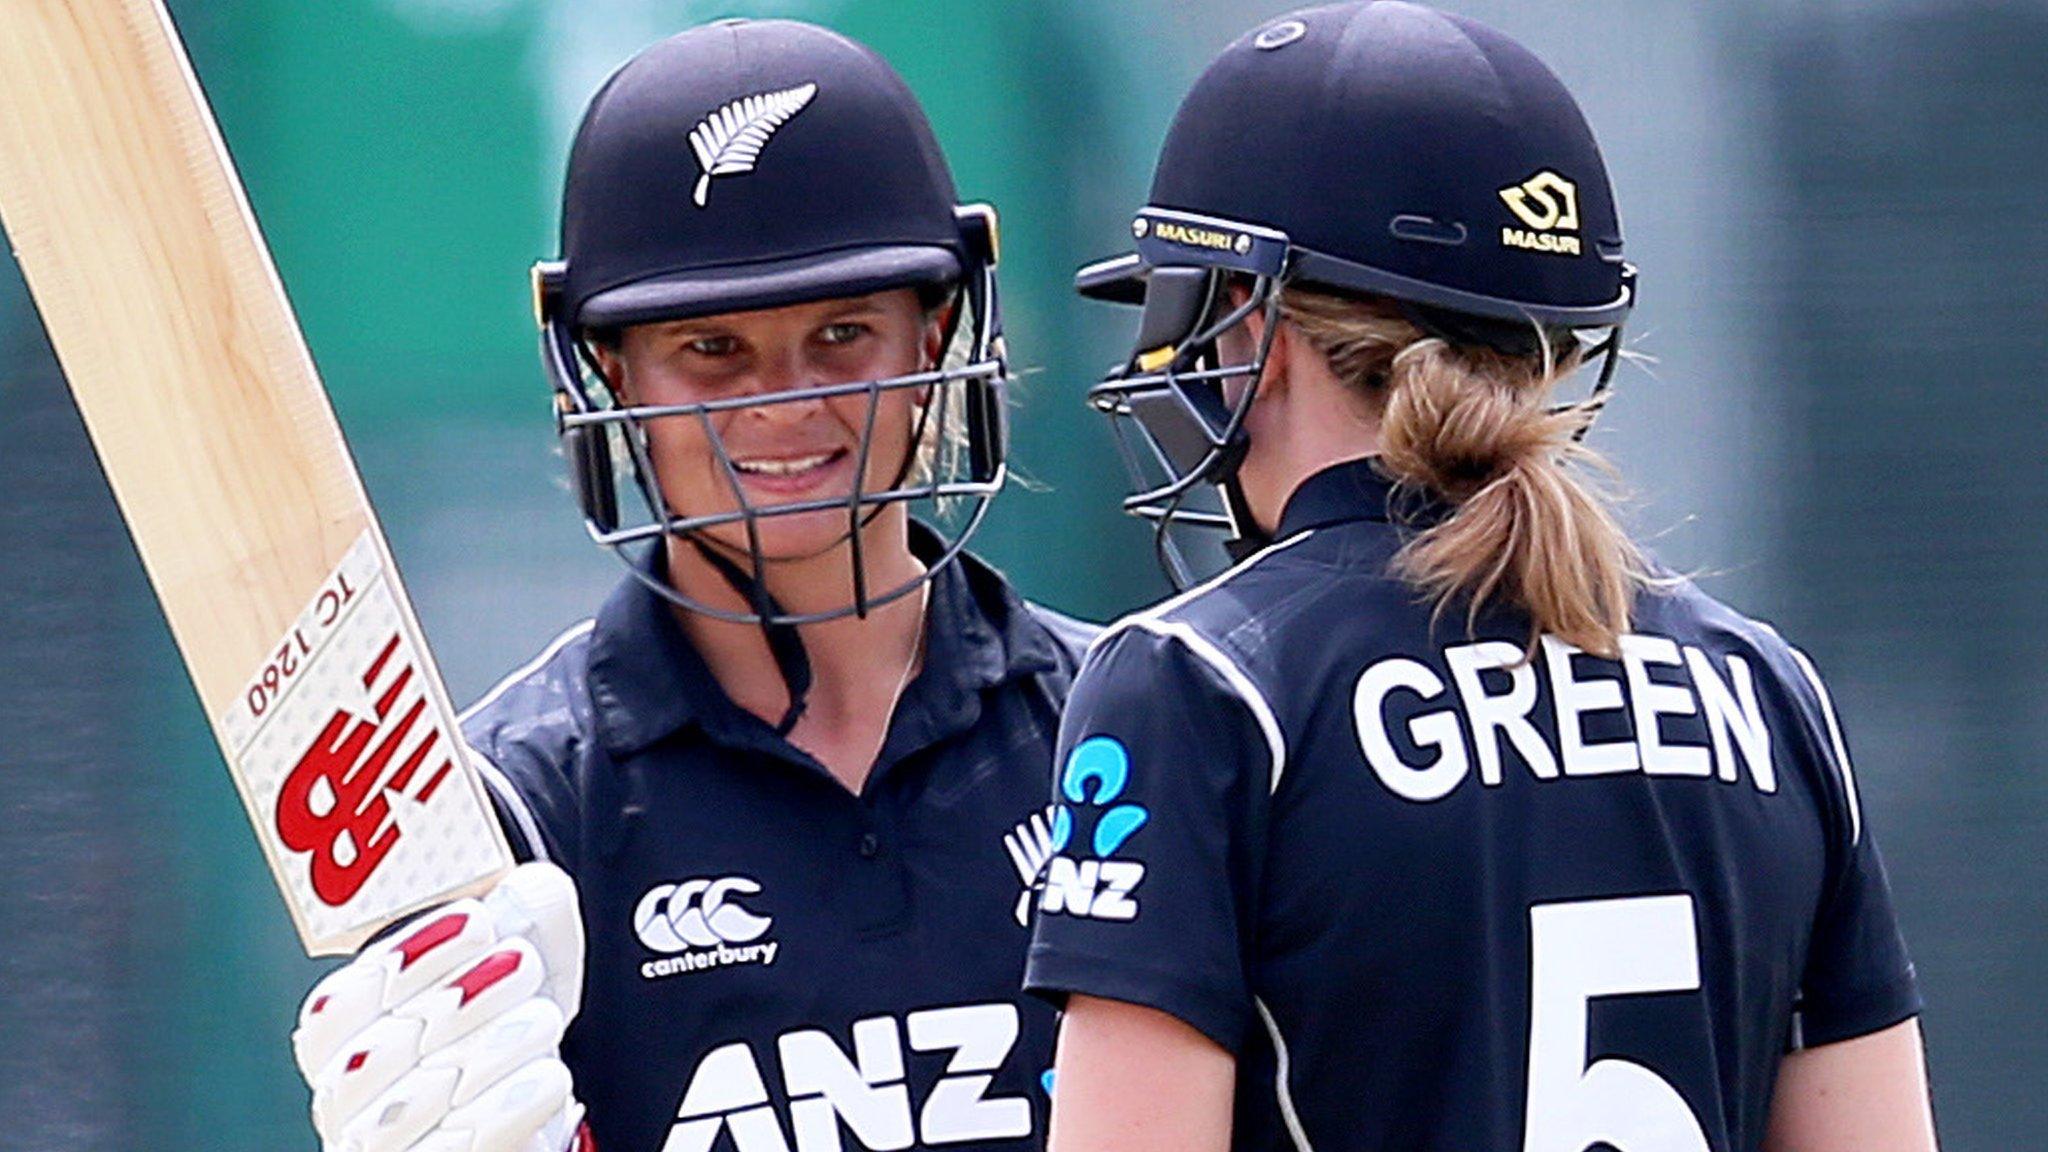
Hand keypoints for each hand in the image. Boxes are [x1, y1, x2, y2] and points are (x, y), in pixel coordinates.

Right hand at [292, 862, 588, 1151]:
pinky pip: (454, 1148)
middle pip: (376, 1051)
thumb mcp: (517, 961)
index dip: (408, 957)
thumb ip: (521, 913)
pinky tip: (545, 1078)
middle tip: (521, 964)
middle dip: (458, 998)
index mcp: (342, 1033)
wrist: (528, 1114)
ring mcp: (379, 1144)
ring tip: (540, 1020)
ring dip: (489, 1050)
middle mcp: (345, 1096)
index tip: (476, 922)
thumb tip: (529, 886)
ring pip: (414, 1103)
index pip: (339, 1002)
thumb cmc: (504, 1030)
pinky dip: (506, 1109)